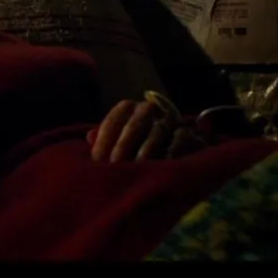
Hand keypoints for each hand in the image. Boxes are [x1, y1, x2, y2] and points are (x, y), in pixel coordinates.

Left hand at [88, 94, 205, 162]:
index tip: (97, 159)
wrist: (170, 156)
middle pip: (136, 123)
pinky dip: (169, 153)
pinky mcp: (188, 132)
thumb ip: (102, 141)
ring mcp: (170, 119)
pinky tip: (159, 167)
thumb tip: (90, 137)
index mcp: (128, 108)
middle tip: (115, 166)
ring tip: (135, 169)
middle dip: (124, 145)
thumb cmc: (133, 151)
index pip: (115, 118)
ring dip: (145, 151)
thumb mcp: (115, 146)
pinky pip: (180, 139)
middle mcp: (149, 108)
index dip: (105, 139)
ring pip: (157, 130)